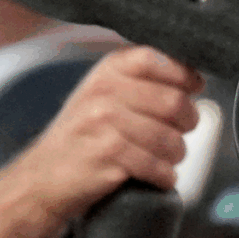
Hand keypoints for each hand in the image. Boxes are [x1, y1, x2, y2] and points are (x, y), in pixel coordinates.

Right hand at [13, 45, 204, 222]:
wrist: (42, 178)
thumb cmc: (85, 136)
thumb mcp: (105, 95)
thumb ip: (143, 81)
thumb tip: (196, 78)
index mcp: (107, 71)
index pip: (157, 59)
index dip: (185, 76)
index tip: (194, 89)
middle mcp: (104, 91)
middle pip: (175, 103)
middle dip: (189, 123)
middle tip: (179, 133)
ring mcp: (104, 123)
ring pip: (172, 139)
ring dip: (176, 156)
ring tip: (163, 159)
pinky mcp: (108, 156)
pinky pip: (159, 167)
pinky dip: (165, 177)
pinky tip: (156, 177)